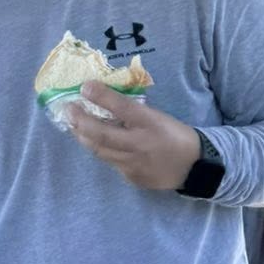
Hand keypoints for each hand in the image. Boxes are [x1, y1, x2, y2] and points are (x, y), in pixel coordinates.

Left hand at [67, 83, 200, 190]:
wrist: (194, 166)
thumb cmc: (174, 135)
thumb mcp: (158, 116)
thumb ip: (132, 111)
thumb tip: (102, 100)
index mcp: (150, 123)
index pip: (122, 107)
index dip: (101, 96)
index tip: (84, 86)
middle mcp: (140, 144)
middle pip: (102, 134)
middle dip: (80, 121)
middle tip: (68, 110)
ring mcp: (134, 164)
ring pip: (100, 151)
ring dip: (84, 137)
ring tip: (75, 126)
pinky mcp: (132, 177)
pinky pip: (112, 163)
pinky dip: (102, 151)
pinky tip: (98, 144)